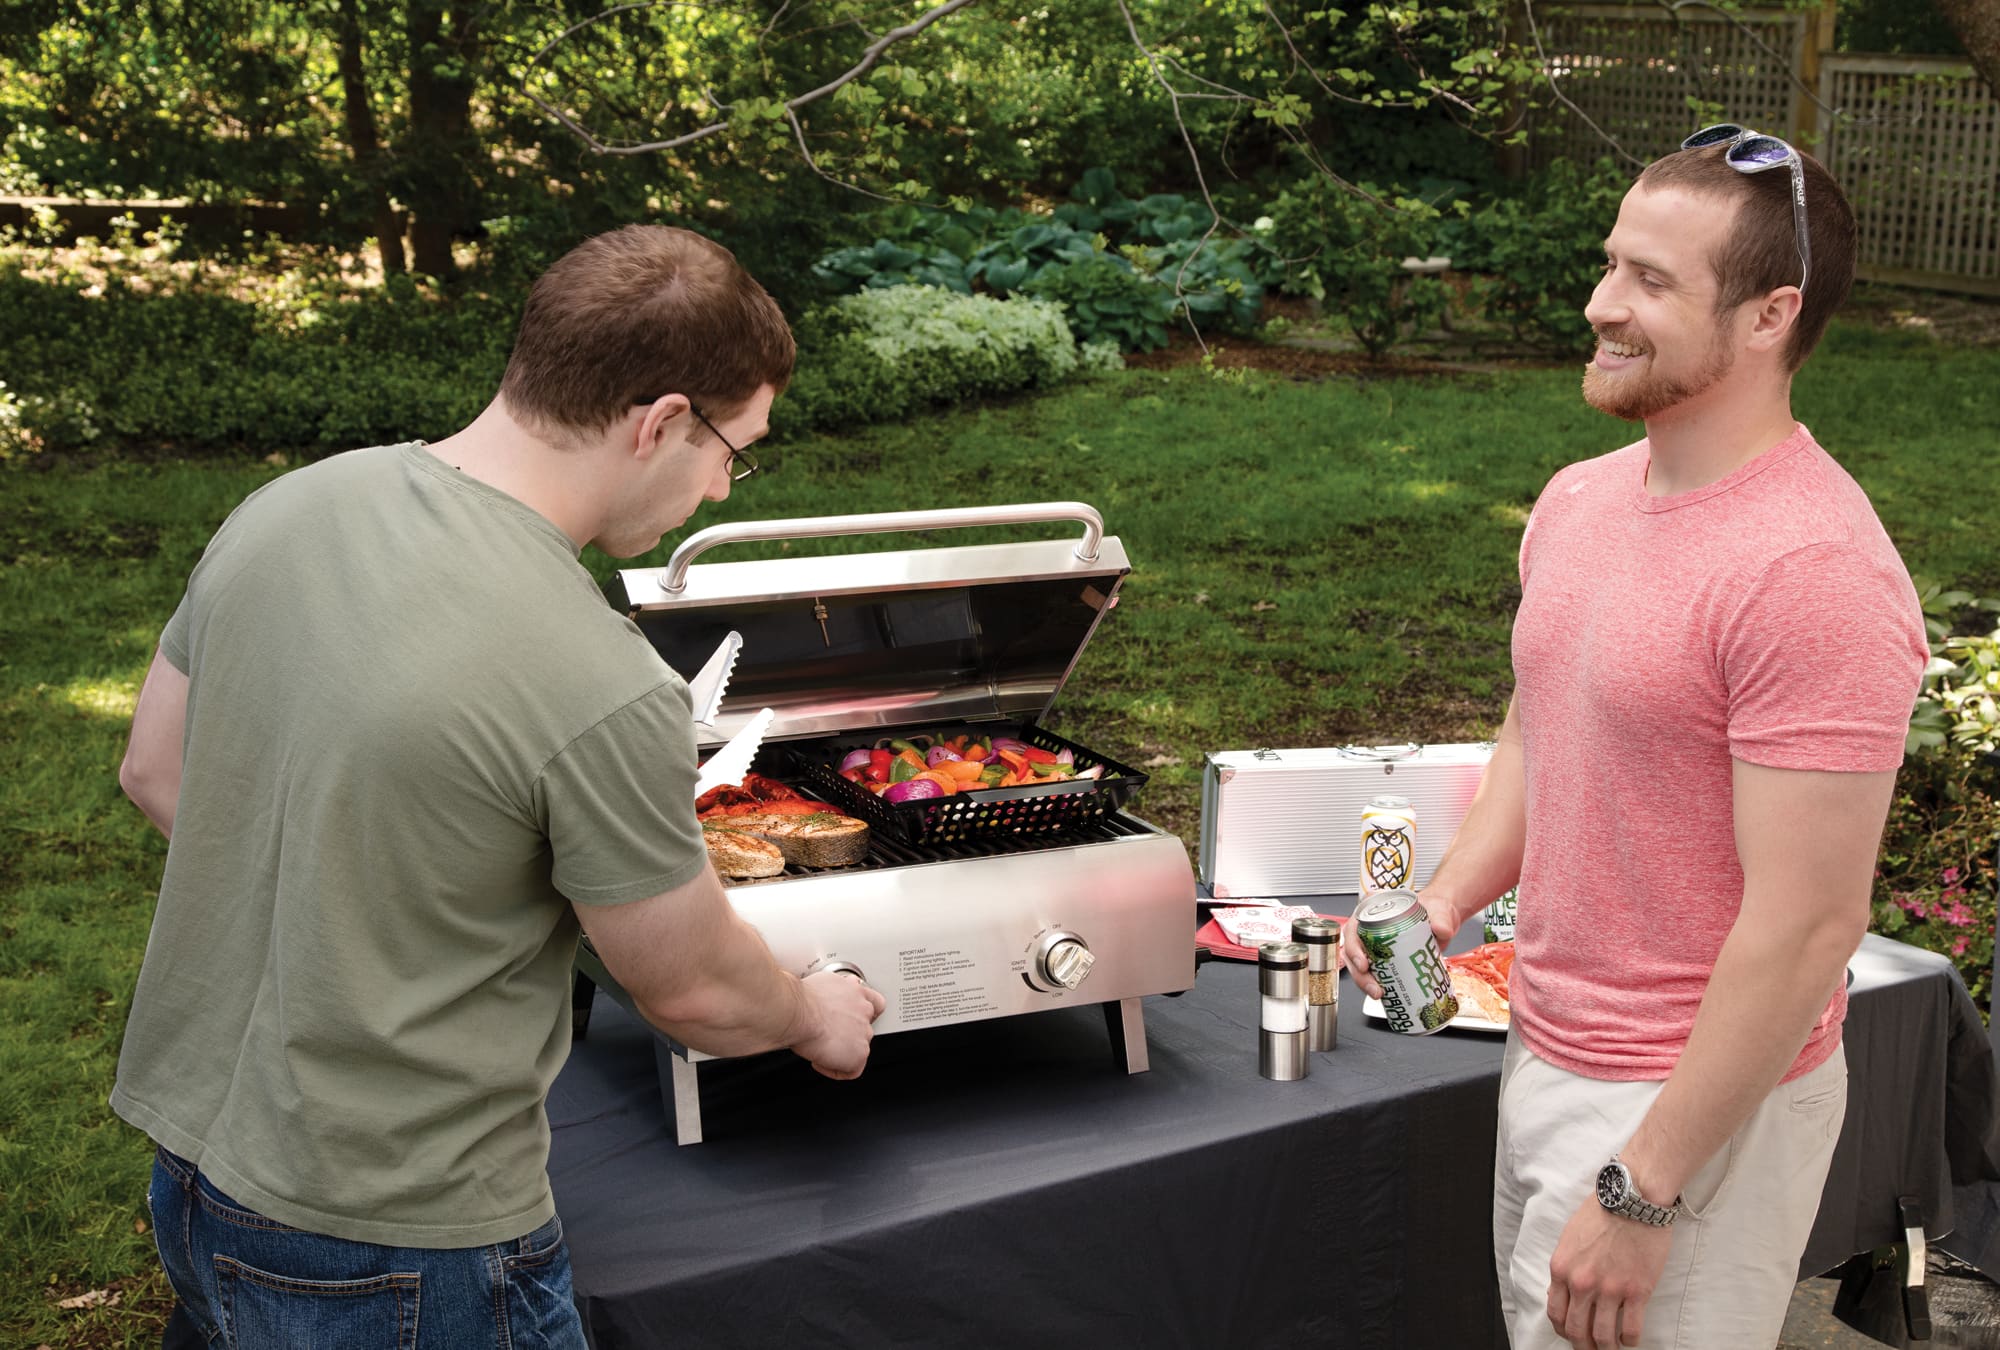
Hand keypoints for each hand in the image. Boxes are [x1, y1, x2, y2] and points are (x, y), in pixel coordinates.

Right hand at [790, 971, 886, 1079]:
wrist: (798, 1012)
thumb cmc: (800, 999)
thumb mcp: (821, 983)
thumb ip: (834, 989)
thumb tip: (829, 995)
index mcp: (855, 991)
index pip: (875, 1003)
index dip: (865, 1014)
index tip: (852, 1020)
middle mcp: (864, 1010)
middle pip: (865, 1028)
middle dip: (847, 1035)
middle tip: (826, 1036)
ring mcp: (864, 1032)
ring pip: (858, 1049)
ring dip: (840, 1052)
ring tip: (818, 1048)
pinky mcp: (859, 1053)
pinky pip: (852, 1070)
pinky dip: (834, 1070)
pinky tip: (818, 1061)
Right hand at [1340, 893, 1459, 999]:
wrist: (1444, 919)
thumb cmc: (1433, 908)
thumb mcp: (1438, 910)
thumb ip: (1440, 918)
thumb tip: (1441, 929)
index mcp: (1375, 912)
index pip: (1353, 929)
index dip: (1353, 948)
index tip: (1364, 963)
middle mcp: (1370, 929)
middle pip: (1352, 952)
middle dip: (1360, 974)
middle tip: (1374, 987)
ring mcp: (1376, 945)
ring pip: (1359, 966)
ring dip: (1365, 982)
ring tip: (1379, 994)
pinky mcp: (1385, 960)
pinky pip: (1373, 973)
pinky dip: (1375, 985)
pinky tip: (1385, 994)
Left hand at [1546, 1197, 1674, 1348]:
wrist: (1633, 1200)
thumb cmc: (1602, 1213)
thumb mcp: (1569, 1238)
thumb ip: (1565, 1268)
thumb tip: (1560, 1294)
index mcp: (1562, 1269)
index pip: (1555, 1313)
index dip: (1563, 1331)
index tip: (1571, 1336)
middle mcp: (1582, 1283)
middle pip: (1577, 1330)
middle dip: (1583, 1346)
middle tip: (1590, 1349)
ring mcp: (1610, 1289)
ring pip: (1603, 1336)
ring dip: (1606, 1348)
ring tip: (1612, 1348)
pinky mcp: (1636, 1291)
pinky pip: (1632, 1329)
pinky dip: (1630, 1340)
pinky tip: (1631, 1339)